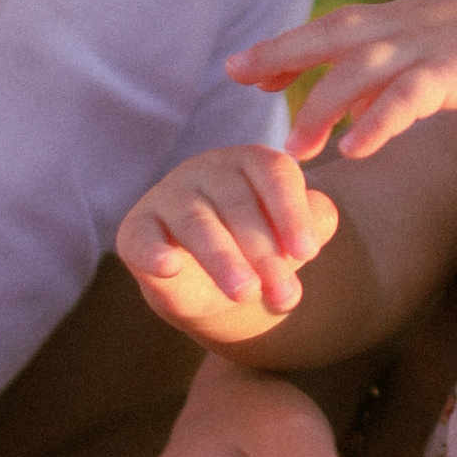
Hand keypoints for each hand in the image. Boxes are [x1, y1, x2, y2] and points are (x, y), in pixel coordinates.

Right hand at [118, 144, 340, 341]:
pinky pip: (141, 237)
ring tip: (246, 292)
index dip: (292, 214)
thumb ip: (316, 223)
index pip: (275, 175)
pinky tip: (169, 266)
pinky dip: (154, 252)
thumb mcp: (293, 237)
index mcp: (253, 161)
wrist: (212, 283)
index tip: (308, 252)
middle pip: (239, 204)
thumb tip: (320, 222)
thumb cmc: (261, 247)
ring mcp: (170, 195)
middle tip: (285, 295)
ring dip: (223, 259)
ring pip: (197, 223)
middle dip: (265, 254)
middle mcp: (210, 169)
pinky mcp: (137, 228)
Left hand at [232, 0, 456, 161]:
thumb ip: (388, 75)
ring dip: (322, 108)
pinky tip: (353, 149)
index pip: (329, 29)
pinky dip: (378, 121)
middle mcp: (406, 27)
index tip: (242, 68)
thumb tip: (344, 106)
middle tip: (238, 78)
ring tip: (293, 149)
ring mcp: (431, 46)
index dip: (285, 46)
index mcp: (399, 21)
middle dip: (281, 56)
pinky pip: (409, 97)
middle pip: (331, 38)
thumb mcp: (433, 54)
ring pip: (361, 71)